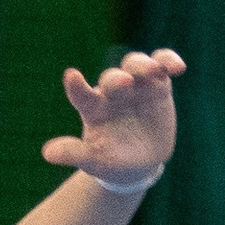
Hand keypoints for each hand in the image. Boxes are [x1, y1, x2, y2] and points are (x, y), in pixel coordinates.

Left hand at [42, 48, 185, 192]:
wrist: (139, 163)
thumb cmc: (110, 160)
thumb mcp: (93, 160)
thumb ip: (74, 153)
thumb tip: (47, 154)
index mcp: (92, 107)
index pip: (80, 93)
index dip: (76, 85)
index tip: (72, 76)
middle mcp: (111, 93)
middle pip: (112, 78)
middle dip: (117, 79)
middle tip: (123, 83)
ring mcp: (135, 86)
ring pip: (136, 65)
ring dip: (143, 65)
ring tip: (153, 70)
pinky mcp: (157, 86)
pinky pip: (162, 66)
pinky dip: (168, 61)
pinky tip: (178, 67)